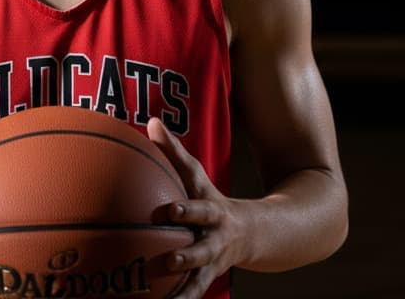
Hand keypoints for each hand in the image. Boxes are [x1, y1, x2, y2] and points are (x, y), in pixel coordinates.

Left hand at [147, 117, 244, 298]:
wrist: (253, 233)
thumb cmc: (209, 199)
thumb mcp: (196, 176)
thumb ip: (173, 151)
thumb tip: (151, 122)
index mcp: (210, 212)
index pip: (199, 208)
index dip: (186, 209)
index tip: (168, 211)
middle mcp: (215, 239)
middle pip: (202, 248)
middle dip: (188, 254)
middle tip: (170, 259)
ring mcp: (212, 262)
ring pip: (199, 277)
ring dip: (184, 288)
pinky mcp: (207, 279)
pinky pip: (191, 293)